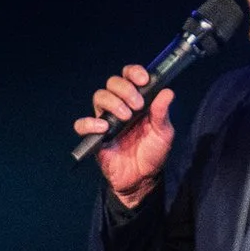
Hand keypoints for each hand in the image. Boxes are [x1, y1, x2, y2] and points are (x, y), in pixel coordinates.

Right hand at [73, 65, 175, 206]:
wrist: (142, 178)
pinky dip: (89, 123)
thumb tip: (167, 92)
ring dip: (112, 103)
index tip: (143, 80)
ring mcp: (106, 119)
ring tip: (126, 117)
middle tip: (137, 105)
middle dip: (125, 89)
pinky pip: (82, 124)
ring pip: (99, 97)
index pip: (129, 76)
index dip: (134, 72)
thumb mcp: (163, 133)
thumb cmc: (152, 152)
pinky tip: (103, 128)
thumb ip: (162, 113)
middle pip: (112, 83)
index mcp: (136, 100)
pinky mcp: (95, 136)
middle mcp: (119, 106)